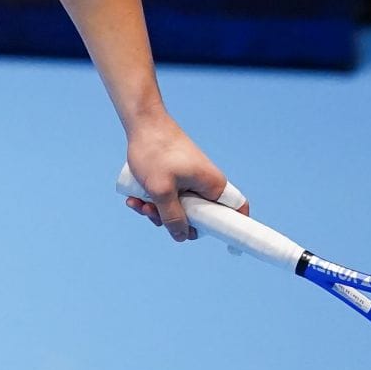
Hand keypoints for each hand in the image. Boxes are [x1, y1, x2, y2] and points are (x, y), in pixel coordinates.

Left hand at [122, 118, 249, 241]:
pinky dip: (153, 200)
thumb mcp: (161, 190)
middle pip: (198, 218)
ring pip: (179, 209)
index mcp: (214, 187)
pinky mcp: (177, 177)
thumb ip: (172, 217)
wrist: (141, 121)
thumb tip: (182, 237)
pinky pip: (169, 197)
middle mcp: (207, 185)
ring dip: (156, 211)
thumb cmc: (154, 151)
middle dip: (172, 221)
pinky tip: (134, 198)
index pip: (236, 214)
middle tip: (150, 213)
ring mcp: (191, 181)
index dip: (232, 231)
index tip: (228, 248)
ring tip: (137, 203)